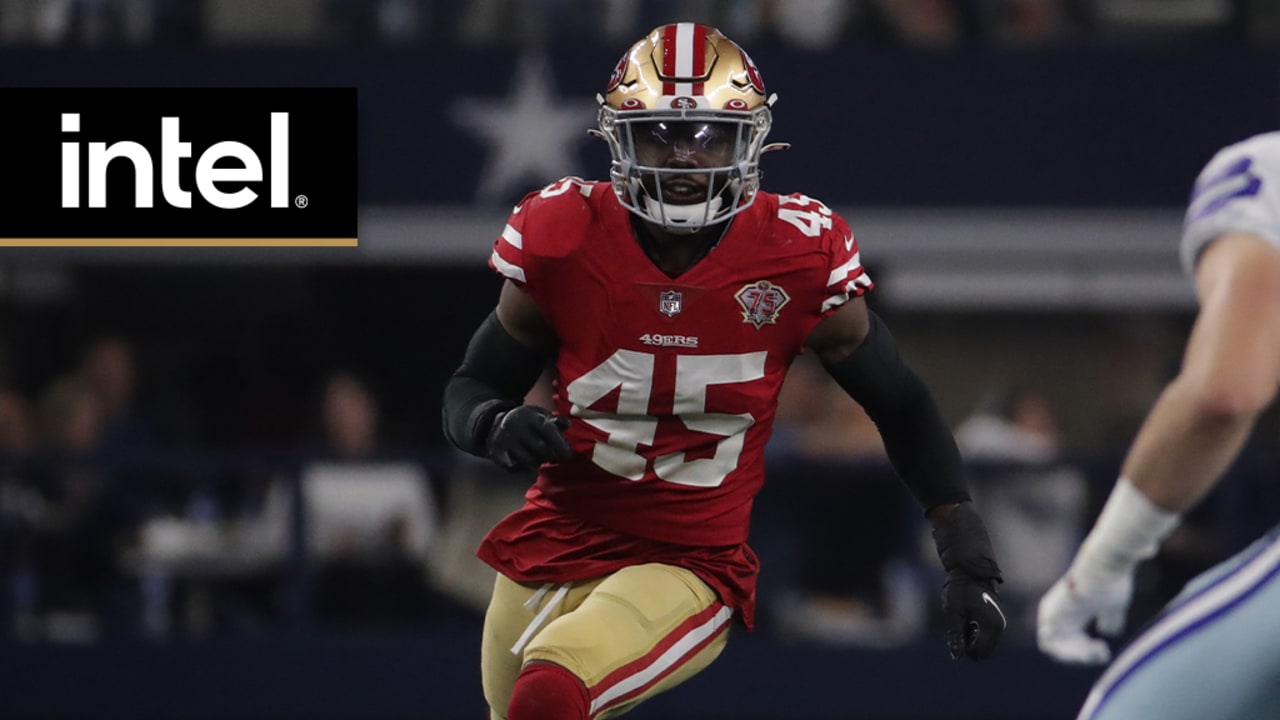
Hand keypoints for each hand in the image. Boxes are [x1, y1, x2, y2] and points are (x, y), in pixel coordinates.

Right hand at [486, 405, 572, 472]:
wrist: (496, 422)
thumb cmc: (527, 422)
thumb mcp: (540, 416)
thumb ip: (556, 422)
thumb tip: (567, 424)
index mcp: (530, 416)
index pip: (549, 432)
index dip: (561, 446)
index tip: (567, 456)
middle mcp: (516, 426)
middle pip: (541, 450)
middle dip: (549, 456)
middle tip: (550, 456)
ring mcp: (504, 440)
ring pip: (529, 462)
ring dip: (537, 463)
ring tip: (537, 458)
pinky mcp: (496, 452)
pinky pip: (514, 468)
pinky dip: (521, 468)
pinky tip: (524, 463)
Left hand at [931, 502, 1005, 659]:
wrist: (971, 570)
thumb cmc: (960, 589)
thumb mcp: (953, 612)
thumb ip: (955, 634)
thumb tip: (957, 656)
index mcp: (992, 626)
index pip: (979, 653)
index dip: (964, 648)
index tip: (957, 630)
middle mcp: (1000, 627)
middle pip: (983, 651)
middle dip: (969, 643)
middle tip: (961, 622)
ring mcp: (1000, 624)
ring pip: (985, 644)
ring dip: (972, 637)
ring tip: (965, 617)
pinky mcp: (997, 620)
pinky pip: (986, 636)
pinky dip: (976, 631)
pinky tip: (969, 617)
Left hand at [1037, 568, 1132, 664]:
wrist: (1104, 567)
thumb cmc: (1111, 583)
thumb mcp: (1113, 607)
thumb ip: (1109, 620)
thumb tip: (1105, 632)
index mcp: (1072, 612)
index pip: (1072, 641)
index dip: (1087, 653)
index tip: (1104, 652)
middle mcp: (1059, 614)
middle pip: (1063, 647)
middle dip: (1083, 657)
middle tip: (1101, 653)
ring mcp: (1051, 613)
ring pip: (1053, 649)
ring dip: (1075, 656)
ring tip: (1095, 650)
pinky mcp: (1049, 614)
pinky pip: (1047, 644)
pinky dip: (1064, 652)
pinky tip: (1085, 646)